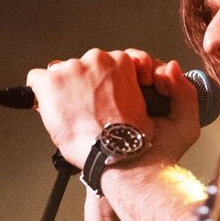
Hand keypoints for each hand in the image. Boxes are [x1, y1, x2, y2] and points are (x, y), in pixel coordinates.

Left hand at [26, 48, 199, 167]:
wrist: (119, 161)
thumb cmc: (145, 146)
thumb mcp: (183, 119)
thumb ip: (181, 89)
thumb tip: (169, 68)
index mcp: (123, 62)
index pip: (111, 64)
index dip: (110, 85)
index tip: (111, 103)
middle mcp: (97, 59)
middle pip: (85, 69)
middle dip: (87, 88)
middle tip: (92, 114)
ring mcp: (72, 70)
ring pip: (63, 75)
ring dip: (67, 93)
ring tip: (75, 117)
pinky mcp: (50, 84)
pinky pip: (36, 79)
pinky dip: (41, 94)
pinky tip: (51, 110)